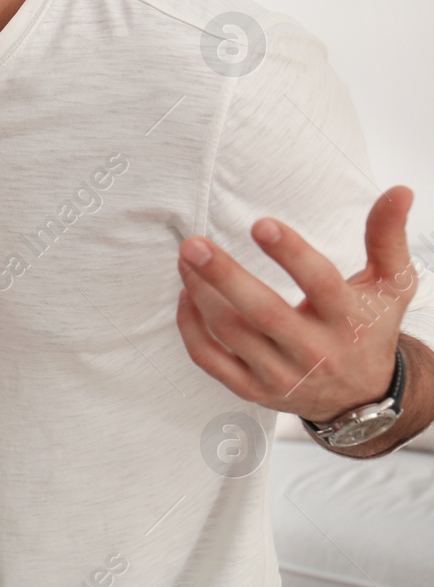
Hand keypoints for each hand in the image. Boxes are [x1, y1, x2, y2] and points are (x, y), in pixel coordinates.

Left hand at [177, 185, 417, 420]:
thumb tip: (400, 191)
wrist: (360, 396)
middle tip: (193, 245)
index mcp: (348, 320)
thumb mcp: (391, 284)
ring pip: (231, 333)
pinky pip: (210, 359)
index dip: (291, 253)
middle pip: (263, 312)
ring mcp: (281, 374)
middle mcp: (315, 351)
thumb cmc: (369, 328)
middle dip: (224, 276)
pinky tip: (187, 294)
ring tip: (186, 259)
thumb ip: (387, 238)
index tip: (261, 223)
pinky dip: (190, 328)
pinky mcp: (253, 389)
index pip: (319, 283)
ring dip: (201, 294)